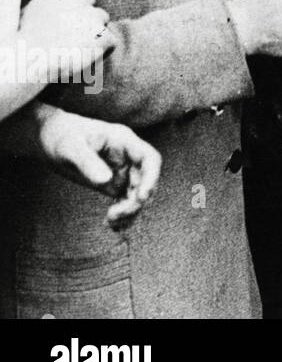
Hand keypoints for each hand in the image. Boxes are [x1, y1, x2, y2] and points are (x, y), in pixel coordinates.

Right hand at [17, 0, 110, 65]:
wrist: (28, 64)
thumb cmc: (23, 44)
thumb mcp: (26, 16)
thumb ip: (46, 4)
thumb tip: (58, 8)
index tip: (65, 3)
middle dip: (82, 11)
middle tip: (70, 31)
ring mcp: (93, 16)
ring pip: (101, 17)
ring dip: (93, 28)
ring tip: (75, 47)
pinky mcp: (104, 36)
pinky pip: (110, 40)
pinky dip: (102, 49)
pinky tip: (86, 58)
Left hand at [33, 103, 161, 229]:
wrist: (50, 138)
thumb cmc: (61, 135)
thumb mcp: (70, 147)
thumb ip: (88, 162)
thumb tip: (105, 181)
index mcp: (124, 141)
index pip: (149, 158)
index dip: (151, 177)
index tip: (142, 197)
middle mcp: (128, 156)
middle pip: (145, 180)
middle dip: (135, 200)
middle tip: (114, 215)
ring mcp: (122, 170)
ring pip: (137, 193)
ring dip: (130, 210)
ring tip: (111, 223)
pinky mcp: (113, 183)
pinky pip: (125, 199)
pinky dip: (123, 213)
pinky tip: (114, 226)